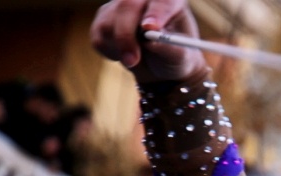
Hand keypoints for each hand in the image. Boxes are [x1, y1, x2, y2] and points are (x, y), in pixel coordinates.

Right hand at [90, 0, 205, 84]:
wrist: (161, 64)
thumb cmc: (176, 56)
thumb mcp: (181, 57)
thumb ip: (170, 49)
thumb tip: (152, 42)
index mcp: (171, 1)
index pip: (163, 0)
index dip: (156, 13)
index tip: (150, 28)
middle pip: (127, 5)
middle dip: (127, 35)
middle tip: (132, 61)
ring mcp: (121, 5)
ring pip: (109, 22)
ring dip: (120, 48)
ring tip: (136, 60)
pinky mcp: (104, 16)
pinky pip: (99, 35)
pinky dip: (110, 52)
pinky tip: (124, 54)